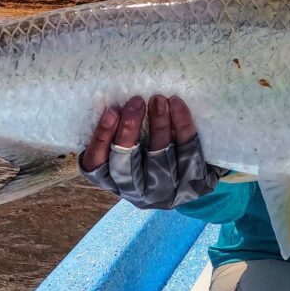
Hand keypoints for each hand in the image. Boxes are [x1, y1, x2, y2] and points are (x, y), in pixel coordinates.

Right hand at [79, 95, 224, 208]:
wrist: (193, 174)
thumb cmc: (150, 150)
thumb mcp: (129, 144)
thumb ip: (119, 128)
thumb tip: (113, 98)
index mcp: (112, 180)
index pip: (97, 163)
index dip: (101, 138)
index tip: (111, 111)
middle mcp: (136, 192)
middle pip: (127, 164)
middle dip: (130, 130)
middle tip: (136, 101)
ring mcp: (165, 192)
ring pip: (159, 159)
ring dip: (158, 125)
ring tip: (159, 99)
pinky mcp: (191, 185)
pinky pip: (188, 154)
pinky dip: (183, 127)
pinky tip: (177, 105)